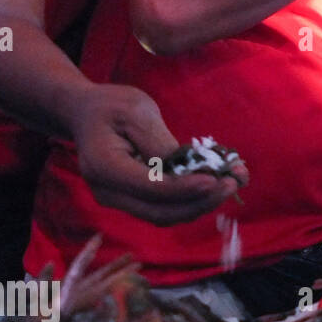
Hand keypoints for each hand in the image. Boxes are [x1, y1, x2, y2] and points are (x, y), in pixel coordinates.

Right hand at [69, 85, 247, 225]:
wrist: (86, 114)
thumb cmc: (110, 107)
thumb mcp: (136, 111)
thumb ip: (159, 142)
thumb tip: (188, 168)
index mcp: (104, 168)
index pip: (151, 188)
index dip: (186, 189)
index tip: (217, 179)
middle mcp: (109, 193)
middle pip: (161, 212)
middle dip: (202, 201)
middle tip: (234, 181)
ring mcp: (121, 200)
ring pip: (167, 215)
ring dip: (204, 203)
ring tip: (235, 179)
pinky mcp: (135, 199)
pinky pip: (167, 207)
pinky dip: (195, 199)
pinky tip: (220, 180)